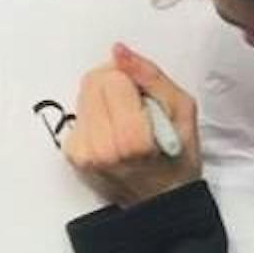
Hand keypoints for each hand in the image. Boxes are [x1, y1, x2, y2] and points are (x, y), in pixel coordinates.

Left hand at [63, 43, 201, 206]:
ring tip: (126, 121)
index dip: (132, 79)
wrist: (160, 202)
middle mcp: (101, 149)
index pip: (113, 78)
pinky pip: (79, 112)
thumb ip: (150, 76)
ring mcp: (82, 154)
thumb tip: (119, 51)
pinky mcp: (72, 154)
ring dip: (105, 98)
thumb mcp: (182, 110)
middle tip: (137, 107)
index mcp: (132, 140)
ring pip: (84, 93)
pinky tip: (114, 130)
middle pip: (93, 81)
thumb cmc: (177, 159)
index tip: (146, 99)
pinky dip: (96, 114)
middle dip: (115, 84)